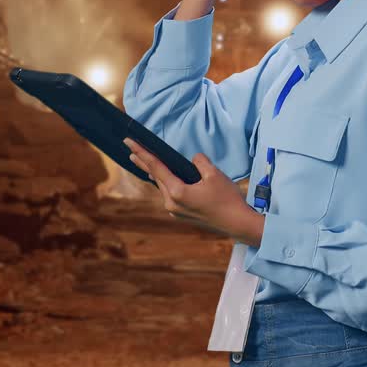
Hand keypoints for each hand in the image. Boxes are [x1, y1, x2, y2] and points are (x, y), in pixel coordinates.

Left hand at [123, 137, 262, 245]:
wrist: (237, 224)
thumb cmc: (227, 198)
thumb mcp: (214, 174)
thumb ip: (199, 162)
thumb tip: (193, 160)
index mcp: (177, 192)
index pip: (156, 167)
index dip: (142, 153)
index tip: (129, 142)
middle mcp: (171, 203)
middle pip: (156, 177)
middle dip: (144, 162)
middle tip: (130, 149)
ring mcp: (175, 211)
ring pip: (162, 186)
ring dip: (154, 173)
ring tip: (143, 161)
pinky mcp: (181, 215)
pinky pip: (169, 194)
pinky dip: (165, 183)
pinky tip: (162, 178)